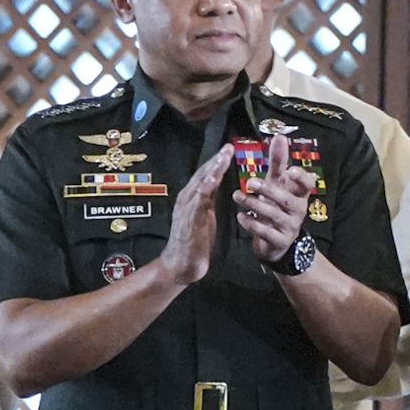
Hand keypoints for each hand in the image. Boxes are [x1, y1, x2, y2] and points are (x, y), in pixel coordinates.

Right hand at [156, 144, 236, 289]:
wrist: (181, 264)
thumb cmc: (195, 241)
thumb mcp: (205, 216)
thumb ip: (208, 200)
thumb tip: (215, 185)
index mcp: (193, 198)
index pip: (206, 176)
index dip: (217, 162)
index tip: (229, 148)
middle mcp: (188, 200)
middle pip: (203, 175)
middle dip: (215, 160)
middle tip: (228, 146)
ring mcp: (187, 209)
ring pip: (200, 185)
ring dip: (212, 170)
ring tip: (223, 157)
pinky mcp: (190, 220)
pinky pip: (198, 202)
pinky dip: (205, 189)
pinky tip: (212, 180)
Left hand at [233, 160, 317, 268]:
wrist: (276, 240)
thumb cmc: (277, 205)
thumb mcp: (278, 184)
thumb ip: (279, 162)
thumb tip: (280, 137)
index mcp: (299, 195)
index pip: (308, 185)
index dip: (301, 178)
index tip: (290, 171)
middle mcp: (298, 210)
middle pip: (287, 200)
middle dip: (269, 191)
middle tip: (250, 182)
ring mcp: (290, 226)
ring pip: (274, 215)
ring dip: (254, 205)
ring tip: (237, 196)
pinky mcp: (280, 241)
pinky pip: (266, 232)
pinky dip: (252, 224)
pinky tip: (240, 216)